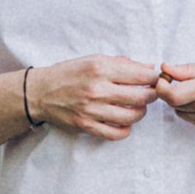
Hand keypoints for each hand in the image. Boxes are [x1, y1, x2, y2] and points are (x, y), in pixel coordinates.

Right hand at [30, 53, 160, 141]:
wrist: (40, 92)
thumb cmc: (68, 74)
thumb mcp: (93, 60)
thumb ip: (121, 63)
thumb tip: (148, 67)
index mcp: (100, 68)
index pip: (141, 75)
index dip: (154, 78)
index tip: (155, 80)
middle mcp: (97, 89)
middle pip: (141, 97)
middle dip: (152, 95)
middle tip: (150, 94)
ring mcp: (92, 109)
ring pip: (132, 116)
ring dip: (140, 112)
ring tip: (137, 107)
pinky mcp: (86, 125)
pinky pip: (116, 133)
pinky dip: (126, 129)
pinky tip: (124, 122)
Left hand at [156, 58, 194, 139]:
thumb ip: (188, 69)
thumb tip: (165, 68)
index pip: (173, 95)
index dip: (162, 88)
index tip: (163, 80)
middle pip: (174, 104)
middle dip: (172, 93)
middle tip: (180, 82)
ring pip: (182, 114)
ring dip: (183, 104)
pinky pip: (194, 122)